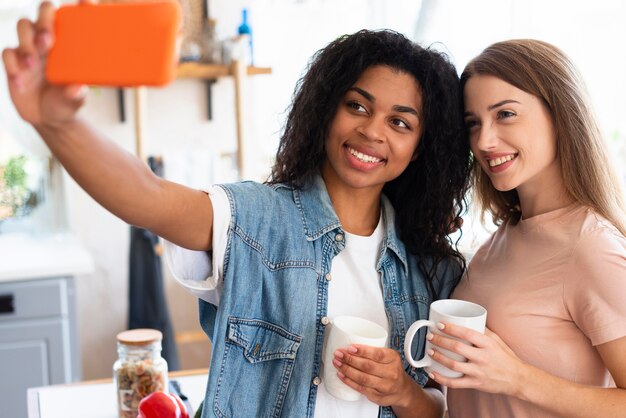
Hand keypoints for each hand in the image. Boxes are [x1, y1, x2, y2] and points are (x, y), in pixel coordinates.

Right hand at [2, 1, 90, 128]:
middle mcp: (50, 39)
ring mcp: (31, 47)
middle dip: (45, 22)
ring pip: (24, 26)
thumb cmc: (66, 102)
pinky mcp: (14, 60)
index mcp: (71, 43)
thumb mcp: (75, 101)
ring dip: (27, 43)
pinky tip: (20, 82)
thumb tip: (77, 88)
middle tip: (48, 42)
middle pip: (44, 12)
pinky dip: (13, 65)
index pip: (73, 17)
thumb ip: (76, 94)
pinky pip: (8, 52)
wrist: (48, 119)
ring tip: (32, 65)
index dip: (80, 7)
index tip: (88, 3)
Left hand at [333, 345, 417, 407]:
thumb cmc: (391, 369)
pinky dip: (349, 381)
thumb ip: (375, 350)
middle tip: (339, 354)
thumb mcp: (389, 356)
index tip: (350, 348)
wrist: (402, 390)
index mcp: (393, 359)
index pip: (378, 354)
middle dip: (350, 359)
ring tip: (337, 363)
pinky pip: (361, 388)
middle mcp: (391, 373)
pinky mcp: (377, 396)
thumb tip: (350, 344)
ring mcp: (385, 386)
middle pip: (368, 366)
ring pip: (363, 378)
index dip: (363, 351)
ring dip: (347, 370)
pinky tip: (341, 375)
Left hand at [427, 323, 525, 395]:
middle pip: (457, 348)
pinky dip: (442, 379)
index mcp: (488, 344)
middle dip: (440, 341)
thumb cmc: (506, 357)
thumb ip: (483, 330)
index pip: (467, 333)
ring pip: (453, 365)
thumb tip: (468, 319)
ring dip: (438, 357)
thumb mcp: (497, 340)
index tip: (440, 324)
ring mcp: (478, 371)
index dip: (452, 328)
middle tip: (431, 336)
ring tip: (430, 351)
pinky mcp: (475, 383)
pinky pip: (455, 383)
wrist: (517, 379)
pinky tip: (432, 373)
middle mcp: (483, 357)